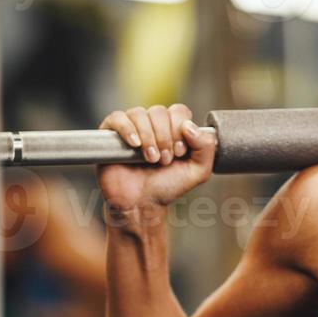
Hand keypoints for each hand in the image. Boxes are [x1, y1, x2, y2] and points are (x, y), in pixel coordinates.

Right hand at [96, 104, 216, 219]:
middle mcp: (151, 125)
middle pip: (159, 111)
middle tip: (165, 159)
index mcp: (172, 129)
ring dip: (149, 137)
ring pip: (139, 113)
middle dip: (165, 137)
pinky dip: (128, 129)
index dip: (180, 129)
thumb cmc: (166, 188)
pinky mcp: (110, 134)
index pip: (178, 111)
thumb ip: (206, 148)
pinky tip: (135, 145)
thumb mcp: (198, 171)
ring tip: (151, 159)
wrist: (141, 205)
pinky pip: (117, 118)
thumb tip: (190, 126)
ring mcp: (131, 128)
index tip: (180, 152)